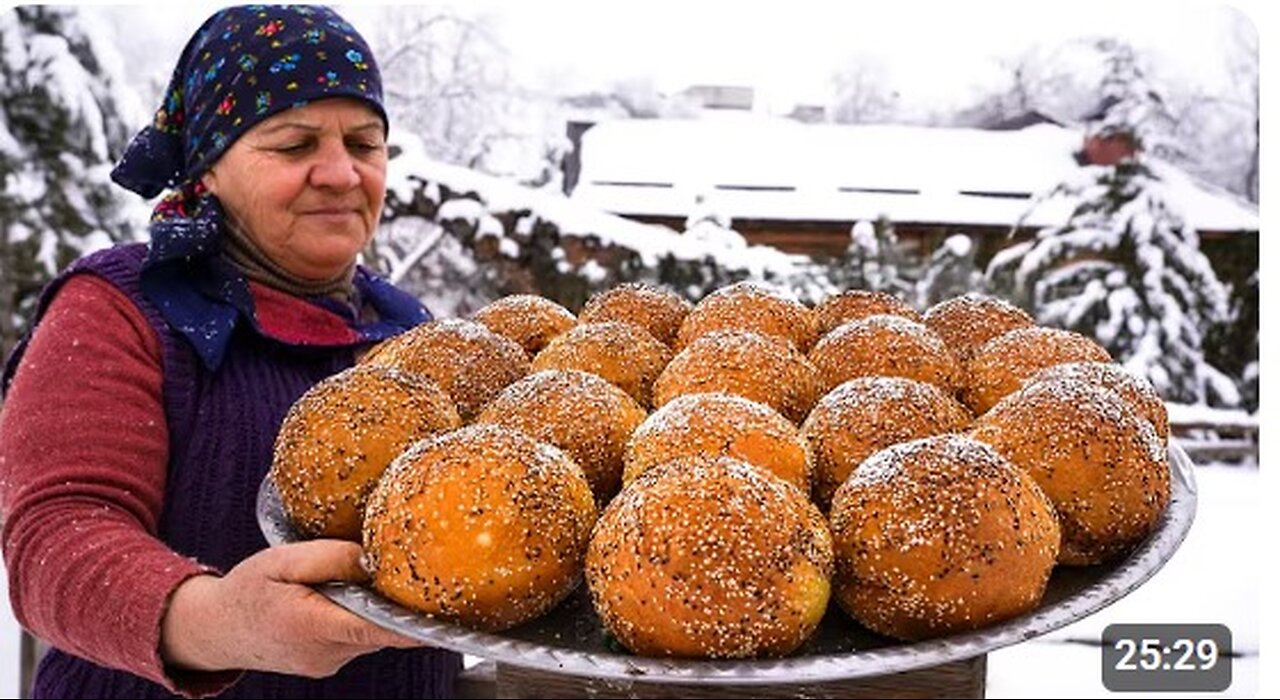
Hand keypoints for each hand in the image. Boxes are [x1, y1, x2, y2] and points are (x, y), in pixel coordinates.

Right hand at [160, 540, 422, 676]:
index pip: (379, 628)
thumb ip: (332, 557)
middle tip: (395, 567)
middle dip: (391, 599)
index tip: (447, 613)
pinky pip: (358, 636)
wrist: (215, 629)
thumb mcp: (284, 559)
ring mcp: (329, 662)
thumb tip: (375, 558)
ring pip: (371, 631)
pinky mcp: (328, 663)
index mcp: (314, 625)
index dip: (416, 622)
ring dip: (371, 607)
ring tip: (349, 581)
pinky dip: (358, 616)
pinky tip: (340, 597)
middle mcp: (326, 652)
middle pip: (381, 625)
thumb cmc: (247, 591)